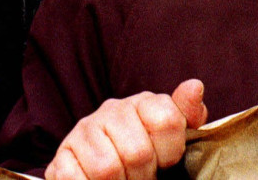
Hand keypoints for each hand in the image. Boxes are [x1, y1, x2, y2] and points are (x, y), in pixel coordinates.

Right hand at [45, 79, 206, 179]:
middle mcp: (112, 110)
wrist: (100, 165)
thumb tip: (195, 87)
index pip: (167, 121)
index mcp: (143, 102)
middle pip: (138, 152)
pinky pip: (76, 178)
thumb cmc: (145, 150)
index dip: (171, 151)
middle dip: (144, 174)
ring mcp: (84, 131)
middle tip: (142, 176)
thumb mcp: (173, 135)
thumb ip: (187, 115)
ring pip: (107, 169)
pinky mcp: (62, 155)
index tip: (166, 160)